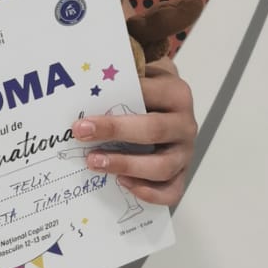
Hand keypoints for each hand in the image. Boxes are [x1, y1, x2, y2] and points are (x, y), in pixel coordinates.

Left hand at [71, 58, 196, 207]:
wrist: (171, 106)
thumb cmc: (148, 91)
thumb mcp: (140, 75)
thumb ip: (120, 80)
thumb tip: (84, 88)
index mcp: (177, 93)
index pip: (147, 95)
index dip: (116, 101)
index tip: (85, 113)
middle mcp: (185, 124)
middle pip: (153, 130)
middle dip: (114, 131)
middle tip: (81, 133)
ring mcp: (186, 152)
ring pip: (162, 166)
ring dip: (125, 165)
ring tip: (93, 162)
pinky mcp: (182, 175)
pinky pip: (171, 192)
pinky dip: (147, 192)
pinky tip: (121, 183)